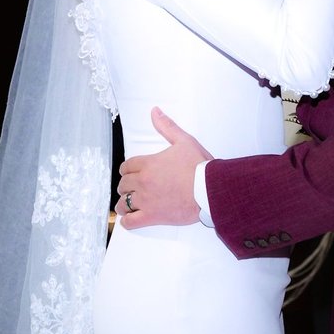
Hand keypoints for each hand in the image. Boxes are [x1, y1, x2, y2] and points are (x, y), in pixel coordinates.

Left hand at [116, 107, 212, 227]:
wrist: (210, 188)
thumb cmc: (199, 166)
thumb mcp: (184, 140)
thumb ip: (166, 126)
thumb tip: (155, 111)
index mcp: (148, 164)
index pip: (126, 167)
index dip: (127, 170)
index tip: (130, 173)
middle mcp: (143, 182)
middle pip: (123, 184)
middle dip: (126, 185)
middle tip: (132, 188)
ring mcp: (146, 200)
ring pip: (124, 203)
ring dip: (124, 203)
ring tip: (129, 204)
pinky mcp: (153, 216)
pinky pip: (131, 222)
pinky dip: (128, 221)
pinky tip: (130, 219)